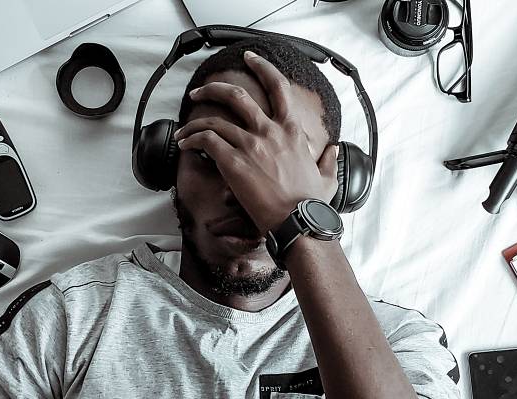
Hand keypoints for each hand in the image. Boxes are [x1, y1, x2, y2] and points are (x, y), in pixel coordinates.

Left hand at [174, 50, 339, 233]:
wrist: (298, 221)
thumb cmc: (311, 204)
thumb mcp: (328, 177)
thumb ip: (328, 160)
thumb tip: (333, 150)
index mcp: (292, 130)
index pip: (278, 87)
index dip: (262, 67)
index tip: (250, 59)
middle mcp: (270, 131)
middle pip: (236, 95)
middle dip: (213, 89)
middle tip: (200, 91)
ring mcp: (251, 145)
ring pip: (214, 120)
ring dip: (194, 122)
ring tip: (184, 130)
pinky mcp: (234, 162)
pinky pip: (206, 141)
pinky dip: (192, 139)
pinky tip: (186, 144)